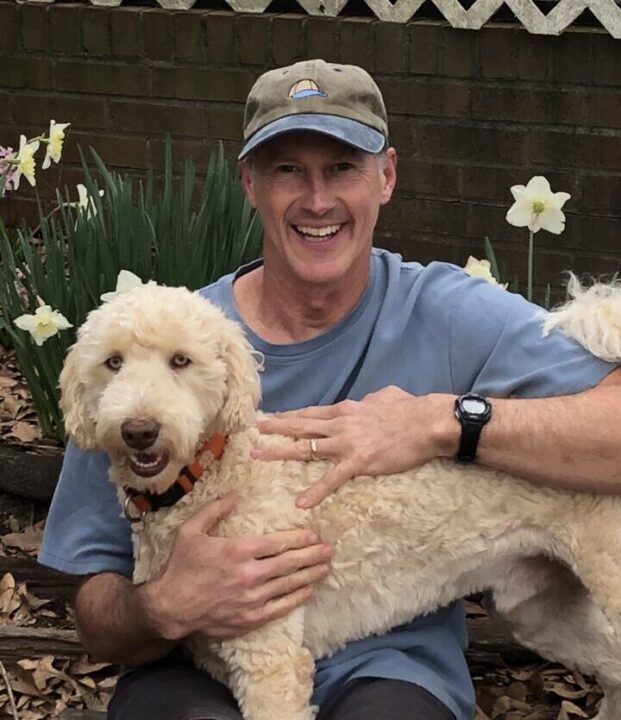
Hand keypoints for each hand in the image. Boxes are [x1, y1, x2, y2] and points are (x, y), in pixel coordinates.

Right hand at [140, 493, 331, 640]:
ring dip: (310, 576)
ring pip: (289, 585)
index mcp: (237, 550)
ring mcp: (252, 598)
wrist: (171, 607)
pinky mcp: (250, 618)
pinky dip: (297, 599)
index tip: (314, 535)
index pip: (278, 542)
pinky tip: (308, 592)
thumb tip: (235, 493)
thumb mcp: (190, 530)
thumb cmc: (181, 566)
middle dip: (312, 555)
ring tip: (325, 568)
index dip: (299, 538)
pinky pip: (280, 608)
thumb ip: (214, 510)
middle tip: (329, 550)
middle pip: (289, 563)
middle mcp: (249, 574)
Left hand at [252, 387, 457, 507]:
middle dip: (275, 427)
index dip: (290, 415)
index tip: (272, 417)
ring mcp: (346, 443)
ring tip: (258, 455)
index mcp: (345, 409)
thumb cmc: (408, 408)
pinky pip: (332, 479)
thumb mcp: (384, 396)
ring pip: (306, 447)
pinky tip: (301, 502)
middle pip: (300, 425)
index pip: (311, 412)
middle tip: (253, 429)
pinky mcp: (358, 463)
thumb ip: (369, 400)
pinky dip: (315, 491)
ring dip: (280, 451)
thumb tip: (367, 400)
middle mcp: (339, 424)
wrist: (424, 422)